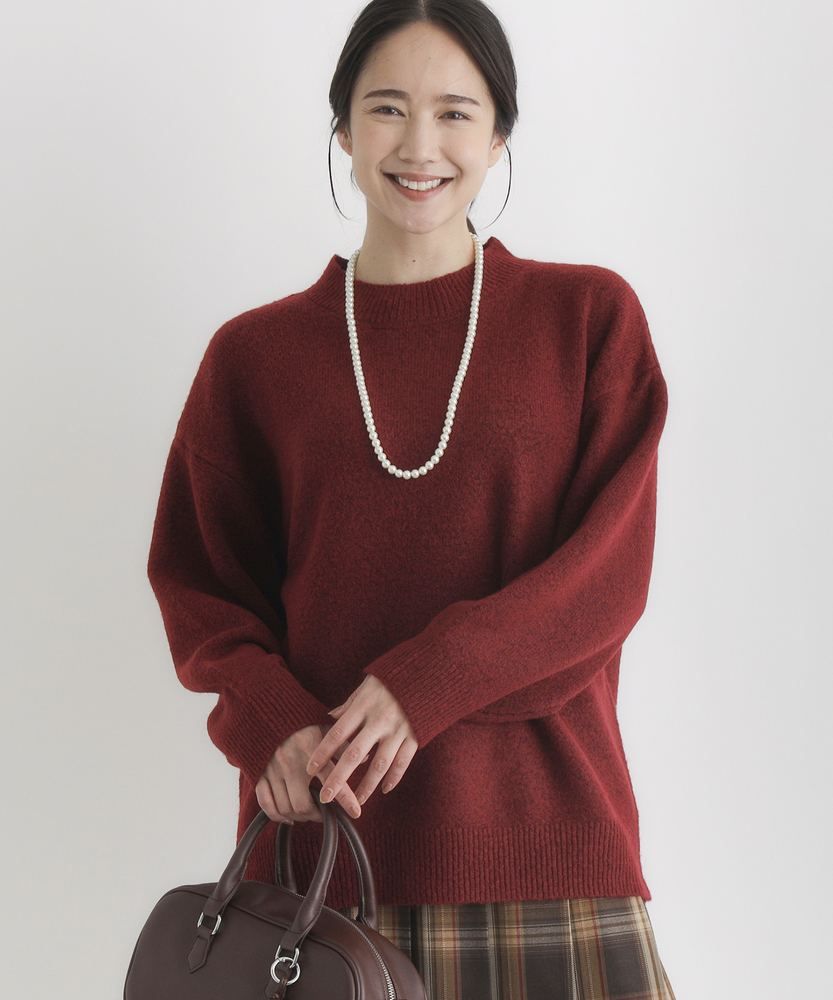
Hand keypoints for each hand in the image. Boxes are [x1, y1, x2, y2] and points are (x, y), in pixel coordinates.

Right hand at [255, 724, 362, 822]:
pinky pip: (266, 804)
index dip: (345, 799)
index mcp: (310, 747)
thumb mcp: (323, 727)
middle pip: (304, 804)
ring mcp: (272, 770)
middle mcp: (290, 762)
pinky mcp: (259, 774)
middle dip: (318, 815)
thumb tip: (365, 757)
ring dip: (301, 817)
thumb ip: (343, 744)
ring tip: (311, 814)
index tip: (356, 812)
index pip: (331, 779)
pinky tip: (288, 816)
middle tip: (327, 814)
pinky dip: (277, 816)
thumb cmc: (300, 721)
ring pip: (286, 808)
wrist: (266, 711)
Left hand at [306, 675, 416, 814]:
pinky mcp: (415, 736)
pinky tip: (384, 789)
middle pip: (355, 754)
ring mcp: (399, 730)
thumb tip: (330, 717)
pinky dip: (393, 778)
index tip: (310, 769)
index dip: (323, 752)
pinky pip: (402, 762)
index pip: (338, 732)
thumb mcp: (367, 685)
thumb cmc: (393, 678)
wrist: (430, 673)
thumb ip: (349, 704)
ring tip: (356, 801)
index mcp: (364, 705)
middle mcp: (380, 719)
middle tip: (326, 796)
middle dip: (339, 778)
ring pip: (379, 764)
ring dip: (366, 786)